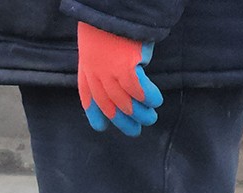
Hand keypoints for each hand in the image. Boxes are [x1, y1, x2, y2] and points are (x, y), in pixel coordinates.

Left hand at [77, 22, 162, 136]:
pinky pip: (138, 89)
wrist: (110, 10)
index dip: (95, 114)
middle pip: (109, 105)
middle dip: (122, 121)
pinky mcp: (125, 67)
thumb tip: (118, 78)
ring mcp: (109, 73)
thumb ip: (102, 64)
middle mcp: (96, 76)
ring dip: (139, 113)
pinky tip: (156, 102)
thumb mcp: (96, 47)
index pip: (88, 99)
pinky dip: (148, 97)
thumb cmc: (106, 25)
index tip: (101, 127)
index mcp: (86, 71)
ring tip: (150, 119)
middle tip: (135, 131)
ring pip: (124, 101)